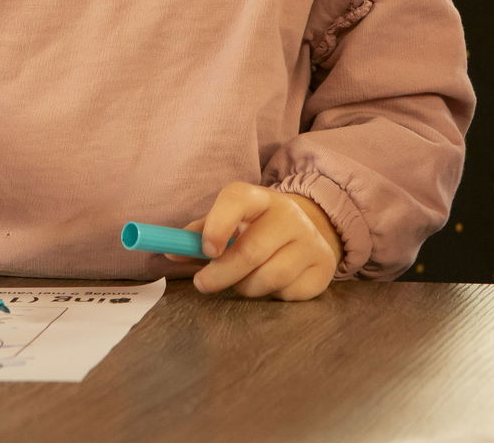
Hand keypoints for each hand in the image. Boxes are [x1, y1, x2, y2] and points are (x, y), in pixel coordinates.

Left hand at [185, 182, 342, 300]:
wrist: (308, 232)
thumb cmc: (256, 229)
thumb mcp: (230, 223)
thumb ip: (199, 235)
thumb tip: (170, 252)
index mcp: (260, 198)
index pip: (238, 199)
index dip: (217, 224)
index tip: (205, 250)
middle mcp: (289, 214)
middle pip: (252, 250)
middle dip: (221, 274)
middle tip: (202, 284)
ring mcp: (310, 241)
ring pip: (269, 277)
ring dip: (246, 287)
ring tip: (242, 281)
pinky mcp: (323, 267)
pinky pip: (289, 293)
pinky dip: (272, 295)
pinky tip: (271, 283)